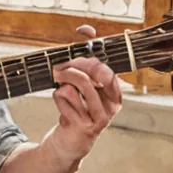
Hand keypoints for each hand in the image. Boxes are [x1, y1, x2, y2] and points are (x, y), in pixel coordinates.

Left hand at [47, 25, 121, 165]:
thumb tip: (85, 30)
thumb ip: (85, 59)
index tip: (81, 32)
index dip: (94, 49)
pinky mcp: (84, 126)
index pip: (108, 66)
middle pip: (95, 71)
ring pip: (80, 83)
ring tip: (58, 81)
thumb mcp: (83, 86)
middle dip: (74, 64)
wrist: (70, 143)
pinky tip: (60, 102)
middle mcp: (112, 105)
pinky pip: (65, 98)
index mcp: (115, 93)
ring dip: (63, 78)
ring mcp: (100, 117)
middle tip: (59, 67)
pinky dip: (57, 95)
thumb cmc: (77, 110)